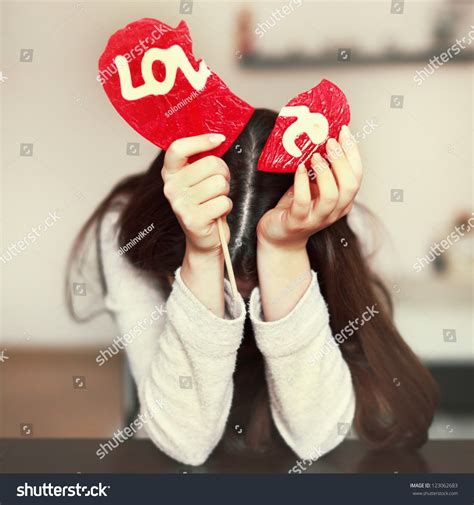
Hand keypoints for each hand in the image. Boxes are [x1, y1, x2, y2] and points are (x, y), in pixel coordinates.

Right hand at [162, 133, 231, 254]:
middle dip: (223, 173)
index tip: (219, 139)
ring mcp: (180, 204)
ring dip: (225, 192)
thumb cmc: (205, 203)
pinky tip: (217, 213)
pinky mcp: (193, 220)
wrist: (203, 238)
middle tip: (219, 185)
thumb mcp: (198, 179)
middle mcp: (171, 188)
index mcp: (170, 173)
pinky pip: (223, 202)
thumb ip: (202, 160)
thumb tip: (217, 138)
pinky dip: (226, 207)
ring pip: (219, 183)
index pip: (177, 148)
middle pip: (210, 163)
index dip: (200, 140)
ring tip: (216, 200)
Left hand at [257, 125, 362, 249]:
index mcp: (343, 201)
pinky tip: (299, 169)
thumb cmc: (296, 207)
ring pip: (331, 196)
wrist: (280, 236)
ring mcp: (317, 218)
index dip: (353, 152)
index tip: (344, 131)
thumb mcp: (313, 186)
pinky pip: (303, 202)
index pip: (357, 175)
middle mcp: (334, 211)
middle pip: (349, 186)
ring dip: (325, 172)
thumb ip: (322, 169)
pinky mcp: (297, 221)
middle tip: (330, 141)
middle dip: (342, 161)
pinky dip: (302, 183)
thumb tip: (323, 137)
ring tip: (314, 156)